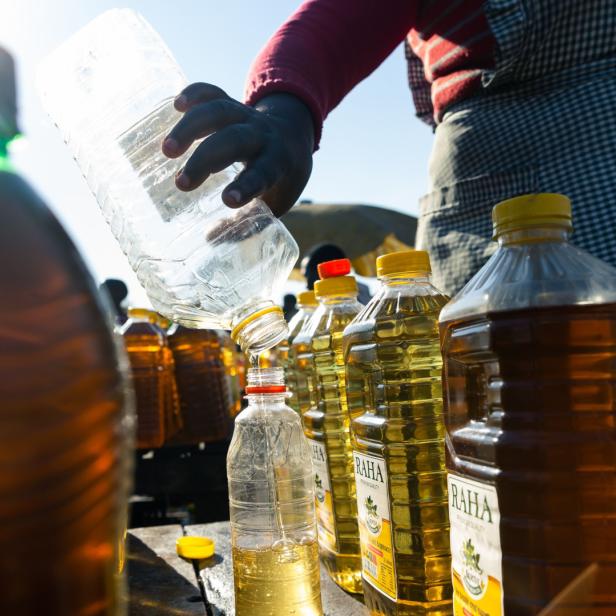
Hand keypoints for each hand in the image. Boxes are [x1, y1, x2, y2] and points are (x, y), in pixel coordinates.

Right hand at [162, 84, 314, 216]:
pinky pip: (214, 93)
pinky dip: (196, 93)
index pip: (263, 173)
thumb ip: (248, 221)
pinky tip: (177, 104)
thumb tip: (211, 238)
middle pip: (235, 140)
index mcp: (279, 163)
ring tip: (167, 149)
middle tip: (180, 184)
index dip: (246, 186)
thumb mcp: (275, 203)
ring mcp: (247, 117)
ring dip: (192, 127)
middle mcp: (263, 136)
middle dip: (206, 159)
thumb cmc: (280, 179)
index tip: (226, 200)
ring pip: (221, 111)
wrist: (293, 136)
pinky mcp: (232, 104)